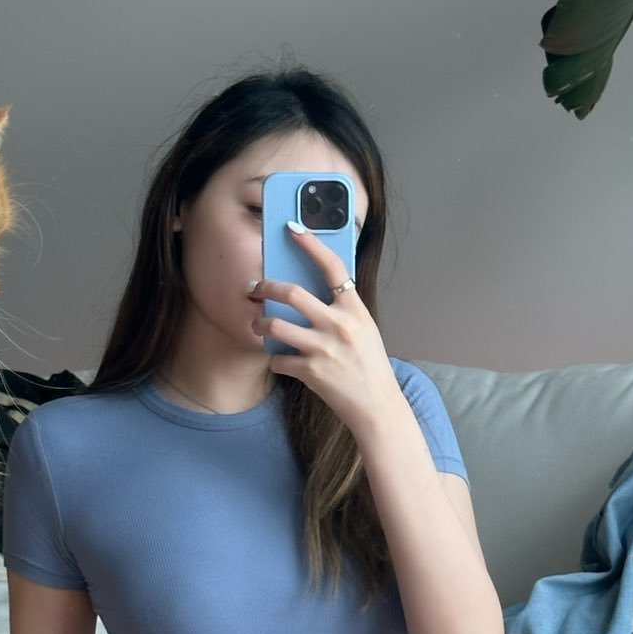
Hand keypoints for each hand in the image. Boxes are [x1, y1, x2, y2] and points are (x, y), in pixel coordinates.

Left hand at [251, 225, 402, 436]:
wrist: (377, 406)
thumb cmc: (369, 365)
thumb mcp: (364, 329)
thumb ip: (341, 310)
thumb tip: (308, 292)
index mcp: (354, 310)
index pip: (332, 267)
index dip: (311, 244)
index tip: (293, 228)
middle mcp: (338, 325)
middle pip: (291, 294)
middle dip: (265, 288)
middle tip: (255, 288)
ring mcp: (323, 349)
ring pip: (275, 325)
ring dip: (260, 324)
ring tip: (259, 325)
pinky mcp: (310, 371)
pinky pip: (278, 359)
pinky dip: (275, 359)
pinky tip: (281, 361)